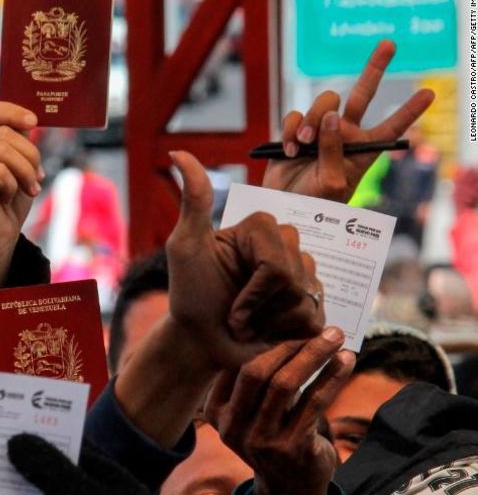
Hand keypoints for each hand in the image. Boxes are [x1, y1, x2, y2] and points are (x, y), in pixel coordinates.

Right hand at [0, 101, 43, 288]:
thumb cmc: (5, 206)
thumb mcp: (18, 166)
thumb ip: (19, 142)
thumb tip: (29, 119)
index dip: (13, 111)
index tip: (34, 122)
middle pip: (4, 134)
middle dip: (30, 156)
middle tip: (36, 179)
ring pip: (4, 151)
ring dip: (25, 173)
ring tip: (25, 190)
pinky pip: (0, 172)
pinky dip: (12, 187)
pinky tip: (4, 200)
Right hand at [8, 434, 155, 494]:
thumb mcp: (71, 493)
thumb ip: (47, 464)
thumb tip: (17, 440)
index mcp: (124, 490)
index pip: (89, 452)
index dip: (59, 437)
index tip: (29, 423)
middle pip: (71, 474)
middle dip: (41, 460)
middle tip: (9, 442)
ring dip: (30, 484)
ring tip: (1, 465)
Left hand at [167, 151, 323, 368]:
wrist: (201, 342)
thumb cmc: (190, 294)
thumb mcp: (185, 247)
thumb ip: (194, 201)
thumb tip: (178, 151)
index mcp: (261, 227)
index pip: (277, 259)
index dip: (253, 289)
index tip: (228, 298)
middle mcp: (286, 245)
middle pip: (296, 275)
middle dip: (260, 304)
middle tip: (236, 313)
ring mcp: (304, 276)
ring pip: (307, 297)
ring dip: (270, 321)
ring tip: (250, 322)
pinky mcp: (313, 307)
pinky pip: (316, 319)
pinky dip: (286, 334)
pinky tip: (268, 333)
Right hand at [204, 331, 354, 494]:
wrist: (289, 492)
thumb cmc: (274, 440)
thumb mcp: (252, 414)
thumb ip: (257, 383)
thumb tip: (282, 330)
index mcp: (218, 413)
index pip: (236, 365)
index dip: (263, 340)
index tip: (291, 324)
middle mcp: (233, 427)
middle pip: (255, 371)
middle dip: (287, 344)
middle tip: (317, 328)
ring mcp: (261, 440)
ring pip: (285, 384)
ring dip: (313, 355)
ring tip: (335, 336)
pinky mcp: (292, 447)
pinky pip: (314, 402)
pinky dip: (332, 376)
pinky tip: (346, 360)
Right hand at [263, 39, 434, 202]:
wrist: (282, 207)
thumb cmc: (314, 202)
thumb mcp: (333, 180)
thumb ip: (335, 147)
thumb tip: (332, 114)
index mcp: (362, 150)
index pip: (392, 127)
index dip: (410, 110)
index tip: (429, 93)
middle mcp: (344, 135)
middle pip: (363, 94)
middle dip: (376, 68)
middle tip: (390, 43)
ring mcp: (319, 131)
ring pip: (323, 103)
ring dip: (311, 122)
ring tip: (303, 145)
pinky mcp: (293, 132)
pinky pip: (293, 117)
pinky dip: (289, 131)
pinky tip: (289, 151)